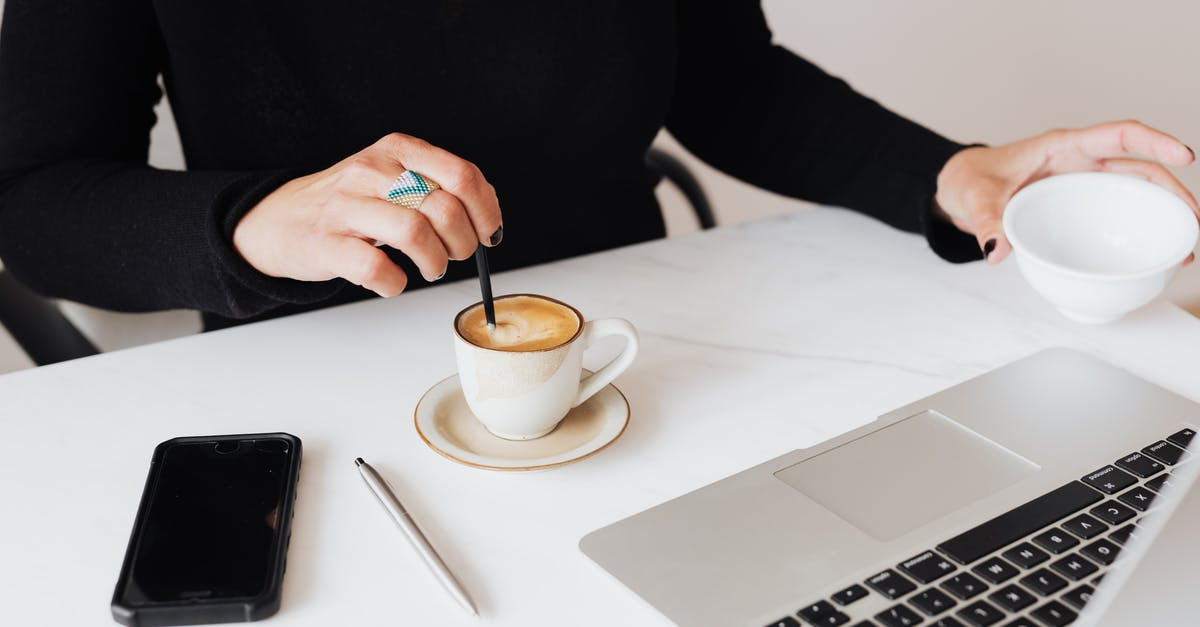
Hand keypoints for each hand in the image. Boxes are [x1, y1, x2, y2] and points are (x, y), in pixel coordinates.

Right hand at [233, 133, 502, 296]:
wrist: (279, 219)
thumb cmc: (349, 204)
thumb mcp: (393, 177)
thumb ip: (437, 186)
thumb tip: (486, 214)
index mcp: (397, 151)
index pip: (462, 175)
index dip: (486, 211)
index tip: (488, 234)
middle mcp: (372, 171)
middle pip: (445, 208)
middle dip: (462, 243)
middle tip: (452, 255)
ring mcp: (346, 206)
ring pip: (415, 233)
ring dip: (434, 262)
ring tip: (428, 268)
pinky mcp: (326, 243)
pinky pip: (376, 267)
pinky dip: (395, 283)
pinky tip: (393, 280)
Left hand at [934, 120, 1197, 263]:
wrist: (961, 188)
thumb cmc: (970, 180)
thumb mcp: (974, 197)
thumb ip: (986, 221)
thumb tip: (996, 250)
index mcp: (1061, 147)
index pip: (1118, 135)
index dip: (1155, 141)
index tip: (1184, 156)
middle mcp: (1080, 162)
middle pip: (1140, 168)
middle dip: (1172, 190)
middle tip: (1194, 220)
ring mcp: (1083, 184)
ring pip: (1135, 192)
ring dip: (1163, 213)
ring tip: (1185, 245)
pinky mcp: (1079, 205)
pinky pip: (1116, 213)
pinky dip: (1138, 230)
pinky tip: (1153, 254)